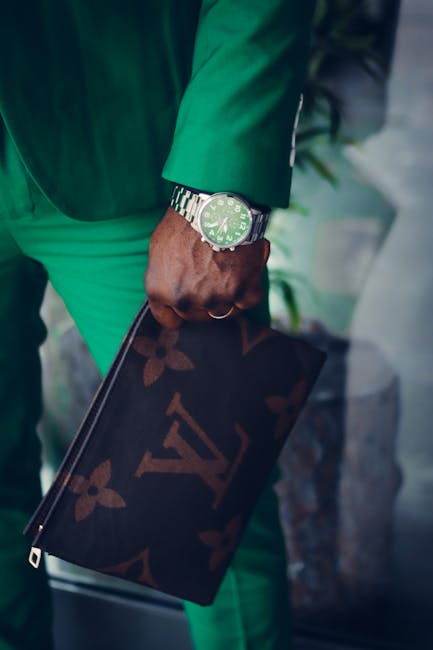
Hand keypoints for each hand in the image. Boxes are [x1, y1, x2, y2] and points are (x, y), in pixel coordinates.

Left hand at [144, 207, 269, 328]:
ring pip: (222, 311)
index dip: (179, 312)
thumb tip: (168, 292)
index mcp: (160, 291)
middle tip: (210, 278)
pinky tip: (245, 270)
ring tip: (228, 269)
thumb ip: (163, 276)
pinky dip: (248, 289)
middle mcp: (185, 300)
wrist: (217, 204)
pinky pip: (246, 303)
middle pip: (196, 317)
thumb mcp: (159, 248)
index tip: (187, 304)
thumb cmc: (186, 220)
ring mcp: (214, 299)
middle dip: (202, 302)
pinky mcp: (241, 293)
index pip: (169, 320)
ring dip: (225, 296)